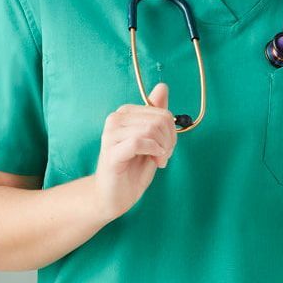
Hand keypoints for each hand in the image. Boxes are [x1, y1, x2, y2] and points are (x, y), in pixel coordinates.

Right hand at [92, 82, 177, 222]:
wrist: (115, 195)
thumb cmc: (134, 167)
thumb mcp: (152, 138)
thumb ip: (156, 114)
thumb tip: (162, 86)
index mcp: (125, 113)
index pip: (161, 112)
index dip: (172, 131)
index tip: (168, 146)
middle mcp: (115, 119)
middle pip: (158, 120)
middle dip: (169, 140)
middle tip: (164, 155)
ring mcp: (111, 135)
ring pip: (150, 130)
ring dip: (163, 148)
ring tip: (159, 159)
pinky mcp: (111, 152)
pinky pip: (139, 142)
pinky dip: (153, 151)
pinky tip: (154, 161)